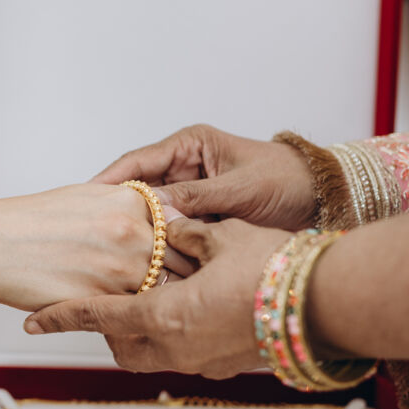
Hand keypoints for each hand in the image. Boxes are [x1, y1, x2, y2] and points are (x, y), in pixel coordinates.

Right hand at [0, 184, 192, 319]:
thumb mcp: (87, 196)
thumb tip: (161, 215)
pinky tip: (135, 323)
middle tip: (202, 291)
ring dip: (172, 304)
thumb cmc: (31, 221)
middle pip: (187, 260)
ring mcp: (121, 268)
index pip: (186, 223)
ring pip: (166, 291)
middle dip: (194, 277)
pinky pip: (135, 315)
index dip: (196, 243)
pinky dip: (139, 321)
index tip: (201, 256)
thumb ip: (129, 205)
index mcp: (132, 201)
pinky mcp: (103, 300)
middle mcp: (133, 231)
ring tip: (178, 314)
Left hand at [24, 216, 290, 378]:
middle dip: (104, 328)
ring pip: (149, 356)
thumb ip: (185, 231)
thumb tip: (166, 219)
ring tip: (143, 304)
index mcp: (164, 315)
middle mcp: (176, 348)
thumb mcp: (222, 236)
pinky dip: (172, 339)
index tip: (33, 321)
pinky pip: (182, 357)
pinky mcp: (225, 367)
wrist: (329, 306)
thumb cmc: (276, 268)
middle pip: (118, 345)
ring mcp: (202, 363)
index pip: (97, 316)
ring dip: (137, 336)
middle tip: (100, 301)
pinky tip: (187, 313)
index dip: (61, 316)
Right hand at [94, 124, 316, 229]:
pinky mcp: (199, 218)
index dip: (110, 180)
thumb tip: (154, 208)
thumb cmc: (287, 181)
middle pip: (139, 190)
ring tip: (110, 250)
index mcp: (190, 146)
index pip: (138, 162)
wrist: (323, 200)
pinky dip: (161, 245)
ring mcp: (191, 195)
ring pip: (153, 214)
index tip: (85, 197)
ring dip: (139, 231)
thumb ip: (196, 198)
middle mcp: (185, 168)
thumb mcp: (240, 189)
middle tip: (92, 230)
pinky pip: (171, 231)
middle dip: (119, 210)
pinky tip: (143, 262)